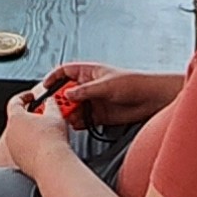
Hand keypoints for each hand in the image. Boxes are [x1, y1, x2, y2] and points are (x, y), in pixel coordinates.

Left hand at [0, 86, 73, 176]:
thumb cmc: (52, 141)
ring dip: (31, 131)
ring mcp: (13, 147)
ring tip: (47, 131)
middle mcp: (11, 133)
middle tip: (43, 114)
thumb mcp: (55, 115)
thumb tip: (50, 102)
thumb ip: (51, 104)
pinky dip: (31, 144)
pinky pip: (23, 148)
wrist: (52, 164)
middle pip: (18, 119)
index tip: (31, 97)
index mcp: (16, 118)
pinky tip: (44, 146)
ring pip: (20, 134)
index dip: (24, 97)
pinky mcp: (18, 159)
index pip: (15, 102)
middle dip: (31, 116)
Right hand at [37, 62, 155, 124]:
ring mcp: (94, 101)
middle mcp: (89, 87)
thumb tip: (68, 94)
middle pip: (66, 92)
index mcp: (89, 72)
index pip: (65, 72)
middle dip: (58, 101)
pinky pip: (83, 120)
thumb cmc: (134, 83)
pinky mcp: (99, 115)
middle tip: (52, 109)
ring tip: (63, 119)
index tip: (44, 87)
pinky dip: (77, 123)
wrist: (152, 99)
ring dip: (67, 114)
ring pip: (73, 108)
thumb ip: (86, 91)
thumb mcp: (106, 84)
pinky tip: (75, 125)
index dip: (53, 78)